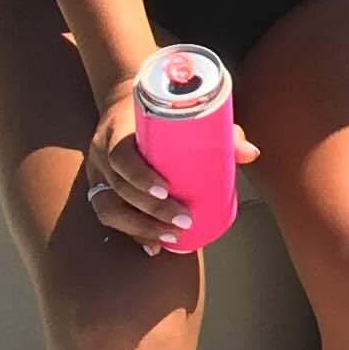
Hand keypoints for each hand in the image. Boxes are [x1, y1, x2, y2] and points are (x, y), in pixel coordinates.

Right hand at [80, 76, 256, 253]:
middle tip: (182, 222)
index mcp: (118, 131)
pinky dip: (132, 232)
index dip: (140, 176)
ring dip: (139, 228)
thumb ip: (218, 132)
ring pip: (107, 208)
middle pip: (118, 188)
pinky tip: (152, 246)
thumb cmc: (160, 113)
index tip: (167, 190)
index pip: (121, 156)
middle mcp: (102, 154)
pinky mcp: (100, 188)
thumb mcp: (185, 114)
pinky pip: (109, 216)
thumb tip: (251, 153)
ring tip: (170, 238)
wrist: (124, 103)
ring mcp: (98, 173)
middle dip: (150, 210)